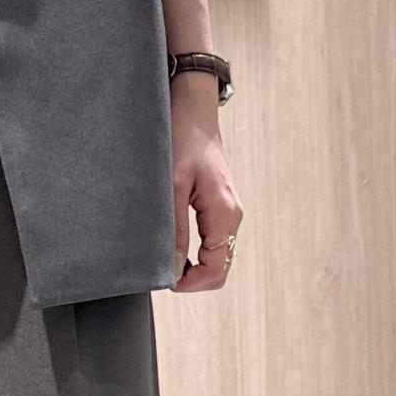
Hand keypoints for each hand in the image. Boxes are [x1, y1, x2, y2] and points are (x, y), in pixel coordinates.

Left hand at [170, 70, 241, 292]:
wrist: (192, 111)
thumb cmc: (182, 141)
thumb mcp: (172, 187)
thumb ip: (174, 229)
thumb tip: (172, 267)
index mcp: (224, 213)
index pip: (215, 269)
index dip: (190, 283)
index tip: (164, 279)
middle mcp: (232, 217)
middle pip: (220, 269)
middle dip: (192, 279)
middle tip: (162, 271)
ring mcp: (229, 213)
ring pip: (217, 258)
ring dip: (193, 267)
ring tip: (166, 257)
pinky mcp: (221, 208)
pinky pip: (213, 243)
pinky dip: (196, 253)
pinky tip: (174, 246)